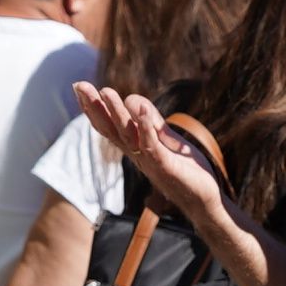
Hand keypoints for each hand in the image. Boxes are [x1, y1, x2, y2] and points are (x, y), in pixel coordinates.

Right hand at [72, 84, 228, 234]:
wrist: (205, 200)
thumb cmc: (186, 171)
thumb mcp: (168, 140)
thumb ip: (152, 122)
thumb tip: (133, 100)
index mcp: (136, 148)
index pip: (109, 126)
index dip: (94, 108)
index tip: (80, 87)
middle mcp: (137, 155)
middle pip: (111, 129)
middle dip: (95, 107)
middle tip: (80, 85)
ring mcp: (150, 162)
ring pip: (128, 136)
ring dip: (117, 113)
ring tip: (106, 92)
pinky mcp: (166, 167)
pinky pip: (152, 146)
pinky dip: (146, 128)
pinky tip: (142, 110)